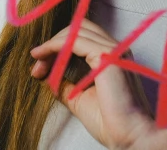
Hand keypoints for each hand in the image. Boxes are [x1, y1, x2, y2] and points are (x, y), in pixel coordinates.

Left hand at [30, 18, 166, 148]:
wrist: (130, 137)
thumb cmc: (110, 122)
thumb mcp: (79, 98)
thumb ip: (63, 84)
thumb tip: (45, 74)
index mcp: (112, 56)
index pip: (81, 37)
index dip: (58, 46)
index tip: (40, 66)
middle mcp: (115, 48)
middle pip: (77, 29)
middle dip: (53, 43)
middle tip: (36, 65)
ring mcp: (113, 50)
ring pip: (75, 32)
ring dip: (51, 45)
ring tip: (37, 64)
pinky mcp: (107, 55)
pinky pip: (74, 41)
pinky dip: (55, 46)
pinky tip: (42, 57)